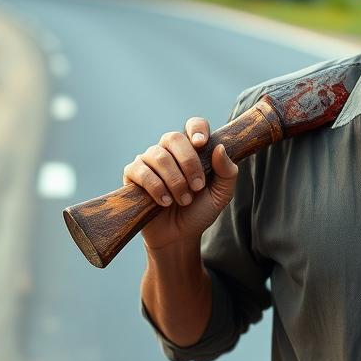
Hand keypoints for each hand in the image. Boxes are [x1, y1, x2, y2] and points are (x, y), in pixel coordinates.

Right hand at [122, 117, 238, 250]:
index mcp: (192, 150)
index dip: (197, 129)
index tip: (201, 144)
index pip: (193, 125)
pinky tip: (165, 202)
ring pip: (158, 156)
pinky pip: (140, 171)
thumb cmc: (200, 211)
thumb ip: (227, 172)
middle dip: (188, 162)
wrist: (179, 236)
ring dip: (175, 181)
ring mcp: (149, 161)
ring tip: (183, 200)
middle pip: (173, 137)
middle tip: (197, 186)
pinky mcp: (133, 175)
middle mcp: (169, 151)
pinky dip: (156, 187)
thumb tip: (219, 147)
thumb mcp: (221, 195)